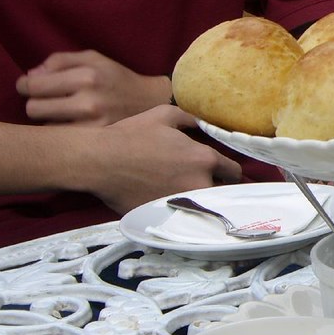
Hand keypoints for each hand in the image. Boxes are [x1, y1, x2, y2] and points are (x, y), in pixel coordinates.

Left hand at [16, 49, 172, 125]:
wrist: (154, 103)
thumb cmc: (118, 79)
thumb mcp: (93, 58)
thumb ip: (59, 60)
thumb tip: (30, 75)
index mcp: (86, 76)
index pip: (33, 85)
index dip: (25, 85)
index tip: (29, 87)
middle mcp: (89, 102)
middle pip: (33, 109)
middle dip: (36, 103)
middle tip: (47, 102)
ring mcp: (94, 126)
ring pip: (45, 128)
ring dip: (49, 121)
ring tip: (61, 115)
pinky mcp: (98, 142)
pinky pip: (63, 140)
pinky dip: (62, 134)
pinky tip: (71, 127)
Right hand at [79, 105, 242, 214]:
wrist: (99, 161)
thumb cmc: (130, 136)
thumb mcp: (163, 116)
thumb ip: (191, 119)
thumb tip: (203, 123)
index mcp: (203, 158)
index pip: (234, 172)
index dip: (229, 172)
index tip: (223, 173)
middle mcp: (199, 183)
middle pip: (225, 193)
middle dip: (221, 189)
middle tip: (211, 186)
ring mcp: (184, 203)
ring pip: (209, 208)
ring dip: (207, 203)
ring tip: (197, 199)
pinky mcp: (167, 217)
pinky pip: (186, 218)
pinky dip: (186, 214)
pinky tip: (180, 208)